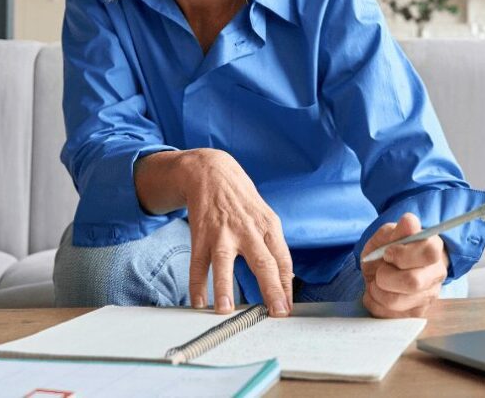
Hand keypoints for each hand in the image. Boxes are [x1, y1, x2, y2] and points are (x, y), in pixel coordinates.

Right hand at [140, 148, 292, 316]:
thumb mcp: (265, 217)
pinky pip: (198, 263)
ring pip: (224, 263)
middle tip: (276, 313)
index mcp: (268, 227)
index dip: (286, 285)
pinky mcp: (201, 234)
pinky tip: (198, 302)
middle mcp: (247, 230)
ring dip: (224, 288)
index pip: (283, 260)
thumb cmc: (243, 201)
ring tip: (226, 310)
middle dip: (271, 289)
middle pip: (263, 262)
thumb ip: (273, 246)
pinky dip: (197, 284)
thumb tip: (286, 278)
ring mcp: (222, 233)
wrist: (212, 172)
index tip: (287, 308)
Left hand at [360, 213, 448, 318]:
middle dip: (385, 276)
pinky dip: (375, 304)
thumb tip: (409, 222)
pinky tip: (376, 294)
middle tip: (379, 271)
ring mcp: (428, 296)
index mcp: (433, 248)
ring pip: (397, 302)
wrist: (386, 268)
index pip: (428, 252)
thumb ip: (397, 230)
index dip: (402, 254)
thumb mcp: (388, 235)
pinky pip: (390, 316)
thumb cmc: (389, 249)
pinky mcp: (416, 314)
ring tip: (375, 283)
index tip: (388, 252)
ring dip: (377, 291)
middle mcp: (436, 274)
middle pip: (413, 282)